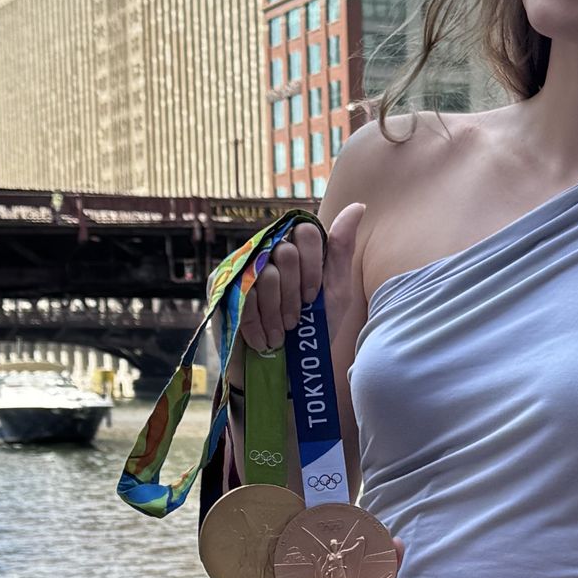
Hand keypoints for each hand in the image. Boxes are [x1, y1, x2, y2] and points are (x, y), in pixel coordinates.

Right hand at [227, 203, 365, 387]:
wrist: (281, 372)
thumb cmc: (312, 330)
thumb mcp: (334, 292)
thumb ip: (341, 250)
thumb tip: (358, 206)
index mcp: (294, 248)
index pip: (306, 231)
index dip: (313, 266)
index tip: (313, 297)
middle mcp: (265, 250)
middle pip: (286, 253)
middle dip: (295, 295)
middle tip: (294, 320)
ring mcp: (240, 265)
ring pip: (267, 276)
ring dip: (277, 312)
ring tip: (280, 333)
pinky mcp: (220, 286)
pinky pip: (244, 295)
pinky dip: (258, 323)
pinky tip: (263, 339)